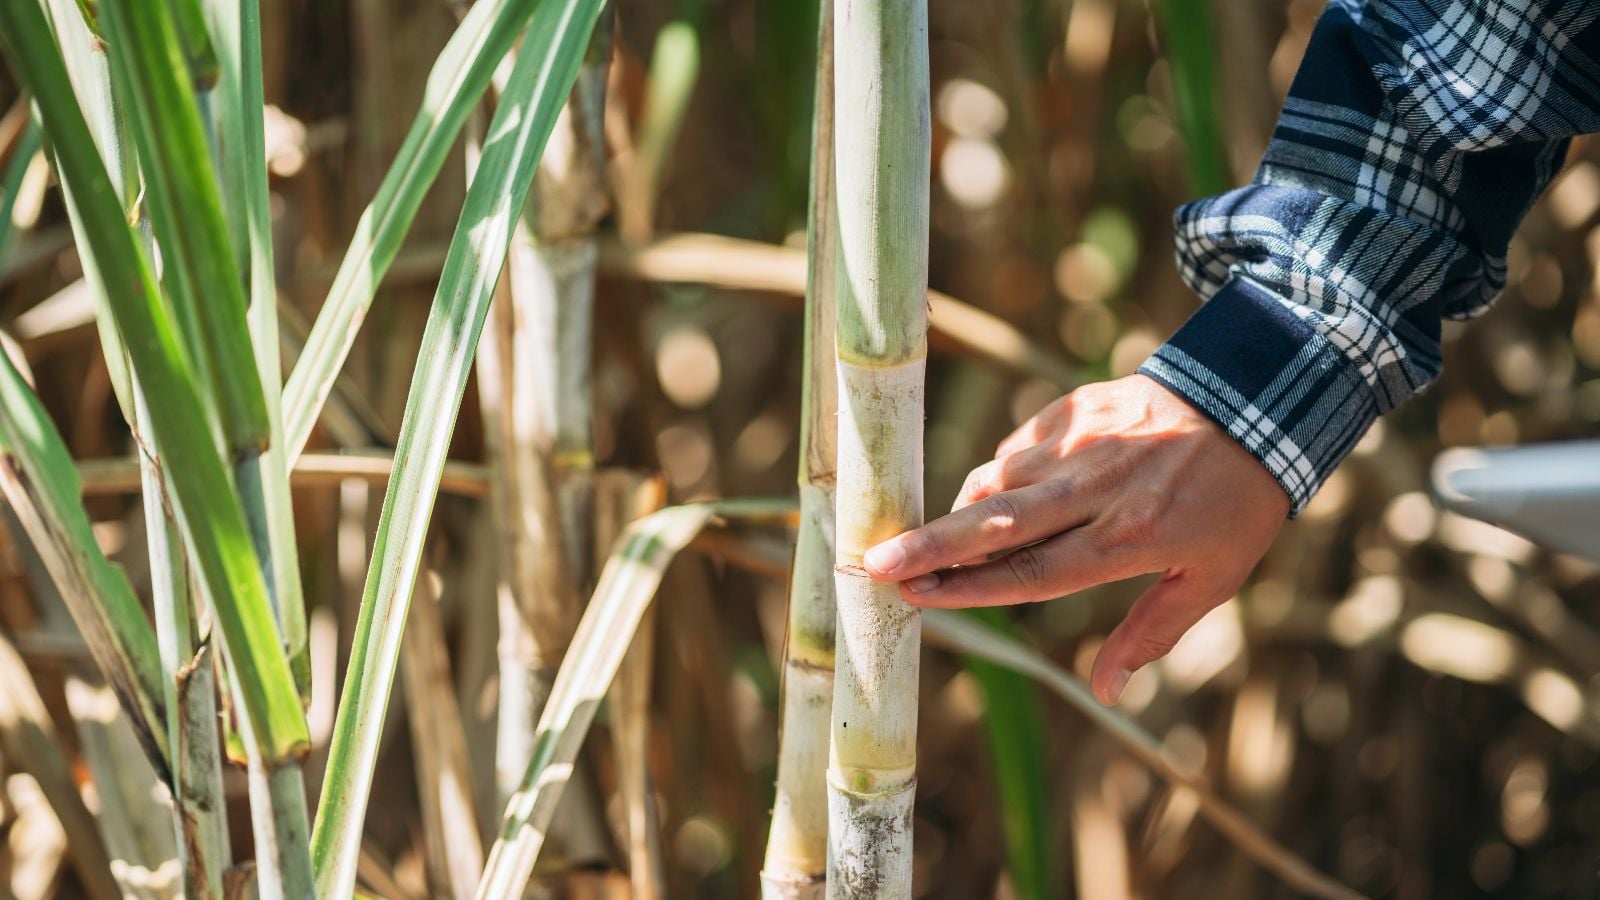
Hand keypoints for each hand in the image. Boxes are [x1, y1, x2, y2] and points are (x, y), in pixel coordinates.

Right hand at [862, 374, 1289, 704]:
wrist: (1255, 399)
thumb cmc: (1235, 503)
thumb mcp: (1212, 579)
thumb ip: (1151, 633)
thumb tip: (1106, 693)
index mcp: (1130, 537)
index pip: (1034, 572)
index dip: (972, 589)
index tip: (919, 598)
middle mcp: (1097, 488)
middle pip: (998, 524)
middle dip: (933, 546)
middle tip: (875, 562)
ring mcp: (1082, 441)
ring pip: (999, 481)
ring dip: (961, 512)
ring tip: (929, 539)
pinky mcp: (1074, 408)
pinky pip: (1017, 449)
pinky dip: (997, 476)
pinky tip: (992, 496)